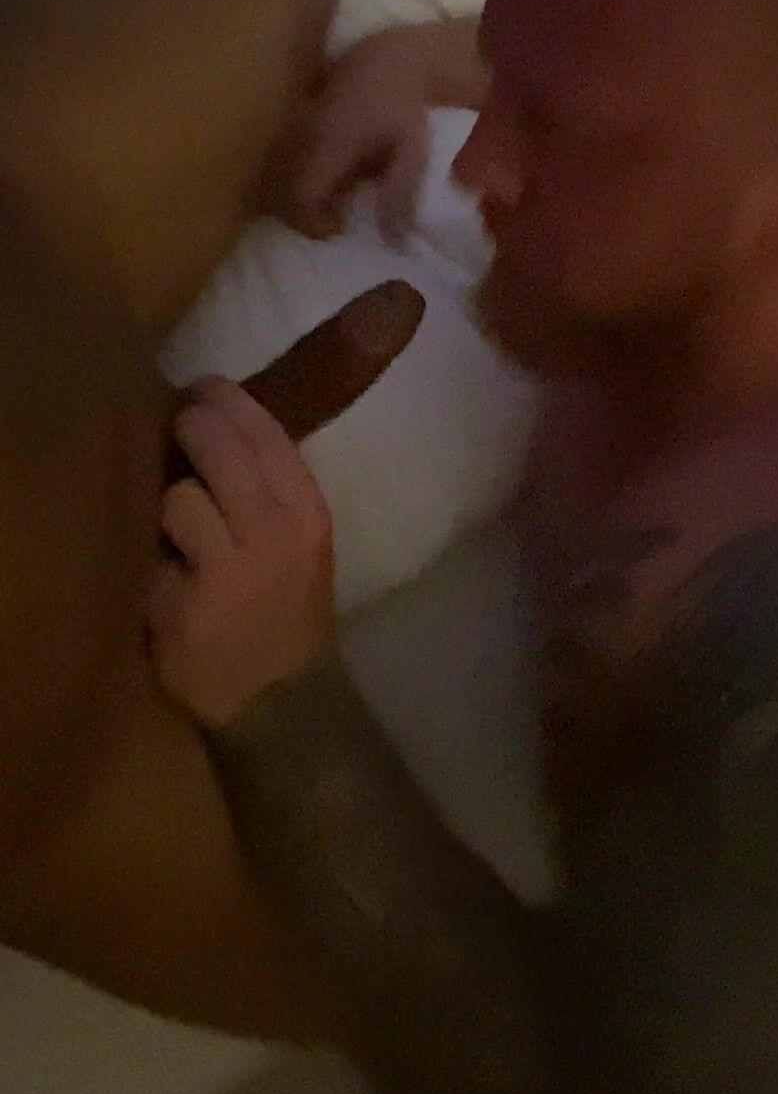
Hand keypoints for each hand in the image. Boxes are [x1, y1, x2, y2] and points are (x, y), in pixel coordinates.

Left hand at [148, 377, 334, 725]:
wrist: (281, 704)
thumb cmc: (288, 615)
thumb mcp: (304, 546)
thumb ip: (274, 490)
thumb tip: (223, 420)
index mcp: (309, 515)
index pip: (267, 433)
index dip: (228, 402)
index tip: (204, 389)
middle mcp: (276, 535)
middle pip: (218, 446)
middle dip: (190, 426)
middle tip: (178, 425)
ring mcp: (230, 571)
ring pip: (178, 496)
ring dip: (170, 506)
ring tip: (179, 528)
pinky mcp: (186, 607)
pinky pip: (153, 557)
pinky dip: (153, 562)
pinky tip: (168, 576)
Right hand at [272, 29, 431, 244]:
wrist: (393, 57)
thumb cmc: (405, 108)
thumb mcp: (413, 154)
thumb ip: (401, 196)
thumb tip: (394, 242)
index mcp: (328, 147)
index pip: (300, 196)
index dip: (310, 221)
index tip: (336, 229)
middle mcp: (305, 135)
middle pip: (285, 184)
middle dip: (307, 207)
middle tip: (337, 215)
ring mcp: (299, 120)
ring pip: (286, 166)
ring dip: (308, 186)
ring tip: (340, 191)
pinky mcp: (301, 112)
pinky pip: (292, 148)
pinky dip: (308, 166)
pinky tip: (337, 165)